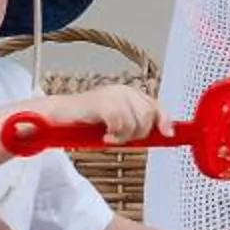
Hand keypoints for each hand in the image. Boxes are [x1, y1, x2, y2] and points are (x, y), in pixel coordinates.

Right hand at [44, 82, 162, 144]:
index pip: (155, 105)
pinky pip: (120, 122)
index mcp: (130, 94)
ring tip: (111, 137)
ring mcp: (113, 94)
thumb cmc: (87, 122)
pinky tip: (106, 137)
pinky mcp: (102, 102)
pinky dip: (115, 135)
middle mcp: (124, 91)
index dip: (164, 120)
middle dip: (139, 133)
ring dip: (124, 136)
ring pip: (136, 121)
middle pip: (148, 114)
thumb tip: (160, 134)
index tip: (168, 134)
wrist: (60, 117)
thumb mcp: (118, 125)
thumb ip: (136, 125)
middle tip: (122, 139)